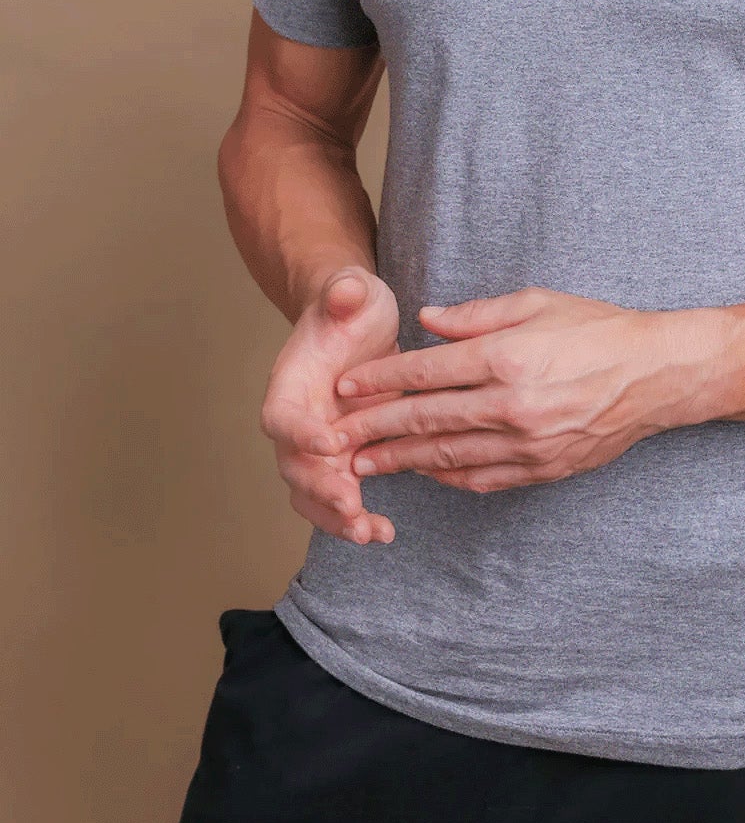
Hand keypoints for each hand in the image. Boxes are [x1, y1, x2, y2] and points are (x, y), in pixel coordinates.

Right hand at [260, 268, 403, 544]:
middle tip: (351, 504)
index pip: (282, 415)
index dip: (300, 433)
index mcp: (291, 383)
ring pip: (313, 494)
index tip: (330, 443)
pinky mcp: (345, 459)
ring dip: (337, 518)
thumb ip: (345, 290)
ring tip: (369, 533)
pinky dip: (357, 519)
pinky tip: (384, 533)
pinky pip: (342, 498)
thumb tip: (345, 289)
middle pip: (294, 466)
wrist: (356, 324)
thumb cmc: (351, 305)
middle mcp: (298, 421)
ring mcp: (319, 446)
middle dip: (321, 489)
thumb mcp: (353, 290)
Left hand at [329, 286, 718, 493]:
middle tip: (336, 435)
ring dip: (401, 460)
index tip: (346, 388)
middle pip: (426, 418)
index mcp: (507, 357)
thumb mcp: (536, 302)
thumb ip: (476, 315)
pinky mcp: (542, 467)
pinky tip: (423, 473)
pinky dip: (447, 477)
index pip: (426, 372)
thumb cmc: (597, 330)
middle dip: (375, 427)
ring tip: (364, 463)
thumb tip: (426, 322)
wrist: (655, 375)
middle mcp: (512, 404)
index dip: (380, 381)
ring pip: (448, 455)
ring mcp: (527, 443)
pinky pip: (482, 478)